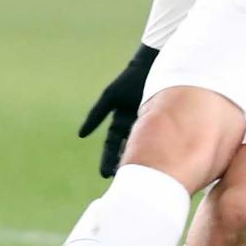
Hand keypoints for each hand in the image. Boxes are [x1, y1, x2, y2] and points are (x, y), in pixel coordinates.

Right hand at [78, 44, 158, 177]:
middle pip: (129, 149)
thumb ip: (97, 115)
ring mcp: (151, 122)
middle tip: (124, 181)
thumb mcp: (111, 97)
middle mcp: (137, 125)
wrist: (153, 64)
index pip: (113, 146)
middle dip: (124, 164)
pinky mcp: (164, 118)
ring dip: (140, 158)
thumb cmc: (131, 79)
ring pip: (144, 145)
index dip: (109, 160)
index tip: (106, 175)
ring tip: (141, 175)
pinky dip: (157, 145)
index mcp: (122, 122)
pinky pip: (161, 134)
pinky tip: (156, 158)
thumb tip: (81, 135)